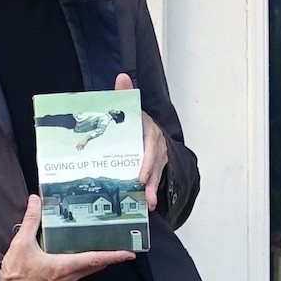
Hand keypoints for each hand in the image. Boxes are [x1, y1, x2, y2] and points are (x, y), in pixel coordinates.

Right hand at [0, 196, 133, 280]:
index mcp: (62, 267)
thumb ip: (30, 221)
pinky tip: (76, 257)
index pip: (94, 260)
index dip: (113, 256)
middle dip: (109, 257)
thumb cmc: (13, 274)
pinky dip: (82, 266)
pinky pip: (75, 275)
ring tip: (102, 248)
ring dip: (95, 261)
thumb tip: (36, 201)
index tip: (129, 253)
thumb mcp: (21, 243)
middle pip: (94, 266)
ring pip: (85, 272)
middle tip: (120, 246)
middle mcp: (67, 278)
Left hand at [114, 72, 166, 209]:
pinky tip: (148, 203)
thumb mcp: (128, 107)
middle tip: (142, 189)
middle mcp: (157, 144)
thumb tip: (122, 77)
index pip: (151, 146)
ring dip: (153, 188)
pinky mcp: (156, 166)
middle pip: (155, 162)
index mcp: (149, 130)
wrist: (143, 128)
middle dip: (150, 178)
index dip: (147, 161)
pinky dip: (153, 192)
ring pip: (157, 173)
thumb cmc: (133, 120)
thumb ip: (124, 94)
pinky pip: (156, 180)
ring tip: (148, 202)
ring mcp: (158, 156)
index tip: (141, 175)